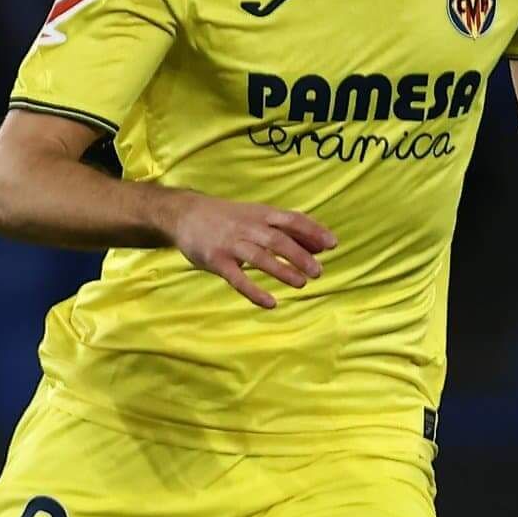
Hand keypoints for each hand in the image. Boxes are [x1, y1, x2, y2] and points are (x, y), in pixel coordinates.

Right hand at [161, 193, 336, 309]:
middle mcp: (247, 226)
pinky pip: (237, 278)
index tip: (332, 245)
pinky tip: (270, 303)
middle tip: (318, 272)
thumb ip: (287, 229)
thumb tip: (321, 246)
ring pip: (260, 257)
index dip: (313, 231)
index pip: (292, 220)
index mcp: (261, 213)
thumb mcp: (257, 214)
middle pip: (278, 240)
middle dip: (300, 255)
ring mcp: (230, 243)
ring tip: (301, 283)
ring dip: (282, 271)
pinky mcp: (216, 260)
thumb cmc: (227, 217)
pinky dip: (254, 291)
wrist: (185, 214)